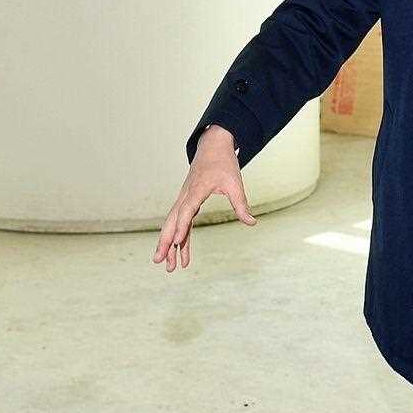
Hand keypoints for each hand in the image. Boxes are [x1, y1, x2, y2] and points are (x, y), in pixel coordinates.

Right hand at [154, 125, 254, 271]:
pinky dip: (180, 238)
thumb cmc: (224, 163)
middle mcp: (186, 195)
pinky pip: (180, 222)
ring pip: (172, 224)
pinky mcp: (186, 202)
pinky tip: (181, 255)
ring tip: (168, 266)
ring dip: (169, 244)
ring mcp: (184, 199)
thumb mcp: (235, 182)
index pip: (186, 210)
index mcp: (197, 189)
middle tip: (160, 261)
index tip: (177, 241)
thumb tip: (252, 222)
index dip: (181, 226)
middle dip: (165, 242)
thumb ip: (241, 204)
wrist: (212, 146)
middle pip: (171, 221)